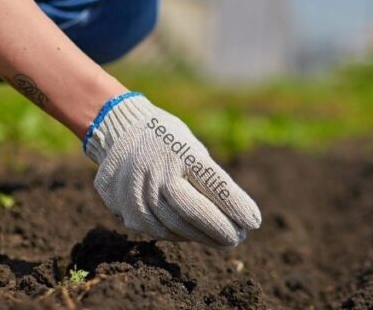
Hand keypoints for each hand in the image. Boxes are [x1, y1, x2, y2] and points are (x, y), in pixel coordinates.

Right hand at [85, 93, 261, 246]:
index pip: (213, 182)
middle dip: (219, 228)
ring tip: (223, 240)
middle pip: (193, 210)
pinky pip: (158, 230)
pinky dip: (181, 234)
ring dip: (203, 236)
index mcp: (179, 150)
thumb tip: (235, 214)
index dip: (235, 204)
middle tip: (239, 237)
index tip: (254, 221)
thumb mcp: (191, 147)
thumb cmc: (168, 140)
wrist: (118, 133)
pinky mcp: (127, 209)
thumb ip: (208, 178)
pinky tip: (195, 235)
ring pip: (176, 226)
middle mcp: (157, 171)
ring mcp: (138, 191)